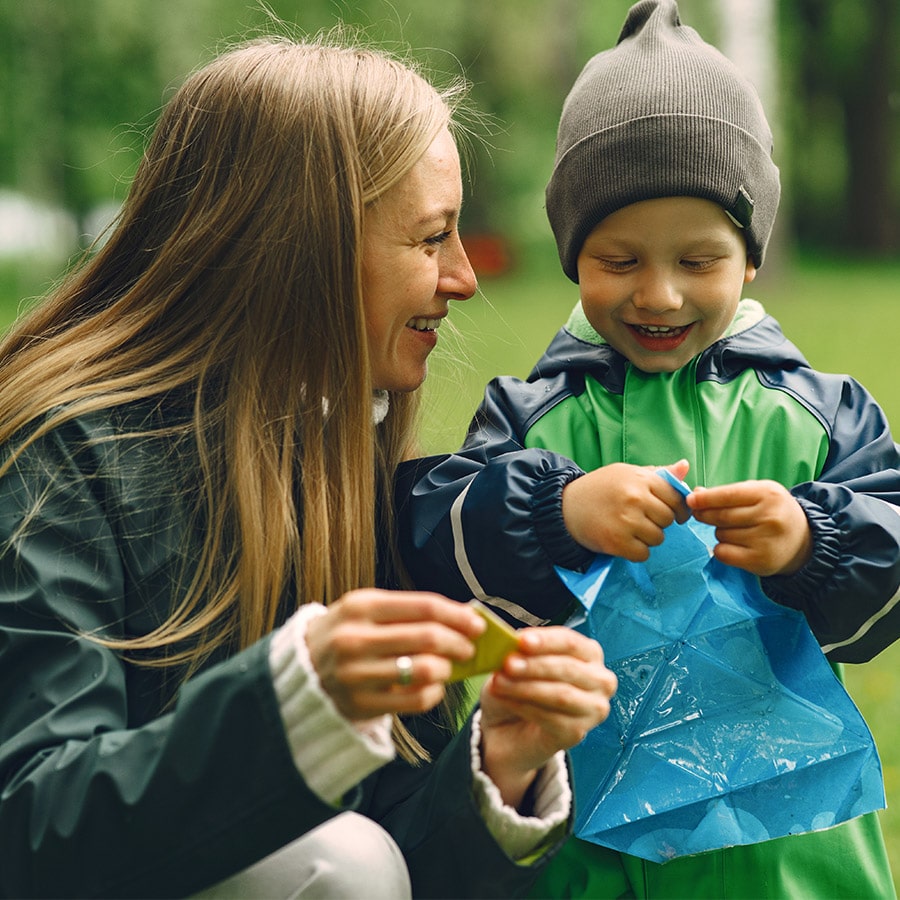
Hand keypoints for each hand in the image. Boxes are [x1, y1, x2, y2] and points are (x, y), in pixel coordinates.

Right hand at [305, 589, 484, 719]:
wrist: (303, 668)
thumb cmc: (348, 632)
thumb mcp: (368, 609)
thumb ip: (409, 611)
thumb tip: (464, 616)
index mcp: (361, 605)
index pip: (424, 606)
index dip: (458, 615)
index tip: (477, 624)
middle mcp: (355, 638)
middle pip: (428, 638)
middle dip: (459, 643)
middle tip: (469, 648)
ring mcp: (356, 673)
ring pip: (425, 671)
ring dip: (447, 669)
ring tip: (448, 666)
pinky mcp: (360, 704)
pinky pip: (415, 699)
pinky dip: (434, 693)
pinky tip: (433, 686)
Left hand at [478, 627, 616, 809]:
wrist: (508, 725)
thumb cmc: (519, 684)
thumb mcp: (517, 661)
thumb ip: (518, 651)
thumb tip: (512, 643)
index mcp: (589, 653)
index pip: (570, 642)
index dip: (545, 641)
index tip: (521, 640)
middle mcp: (600, 680)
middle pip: (568, 668)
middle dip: (535, 665)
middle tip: (507, 663)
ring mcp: (593, 709)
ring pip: (561, 695)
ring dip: (526, 687)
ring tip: (499, 682)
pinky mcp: (577, 733)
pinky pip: (552, 718)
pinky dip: (525, 707)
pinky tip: (506, 701)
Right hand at [562, 459, 690, 560]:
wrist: (564, 506)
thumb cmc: (599, 488)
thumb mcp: (626, 473)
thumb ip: (657, 473)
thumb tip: (685, 468)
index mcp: (640, 479)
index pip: (676, 498)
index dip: (678, 509)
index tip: (672, 514)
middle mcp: (635, 498)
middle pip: (668, 520)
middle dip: (659, 523)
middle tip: (643, 521)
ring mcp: (626, 521)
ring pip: (657, 538)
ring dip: (648, 538)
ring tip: (630, 530)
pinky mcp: (616, 542)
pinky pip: (643, 554)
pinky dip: (636, 551)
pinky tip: (624, 541)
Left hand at [687, 479, 812, 575]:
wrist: (803, 542)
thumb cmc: (773, 512)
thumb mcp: (758, 494)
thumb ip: (728, 493)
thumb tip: (696, 494)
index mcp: (768, 494)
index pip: (728, 495)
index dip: (705, 499)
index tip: (690, 500)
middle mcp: (769, 517)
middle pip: (721, 516)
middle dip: (705, 515)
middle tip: (699, 514)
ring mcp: (766, 540)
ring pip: (721, 534)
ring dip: (719, 532)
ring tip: (735, 530)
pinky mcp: (760, 561)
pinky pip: (724, 553)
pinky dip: (721, 549)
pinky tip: (733, 545)